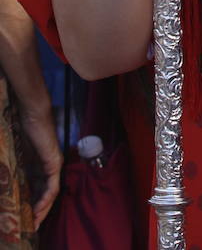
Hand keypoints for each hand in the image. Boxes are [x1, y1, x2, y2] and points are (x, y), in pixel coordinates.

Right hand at [19, 100, 61, 226]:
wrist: (31, 113)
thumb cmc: (20, 128)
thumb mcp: (14, 156)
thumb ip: (13, 170)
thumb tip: (3, 182)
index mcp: (37, 165)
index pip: (36, 190)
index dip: (29, 205)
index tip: (21, 219)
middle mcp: (48, 167)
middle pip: (44, 195)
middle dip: (36, 213)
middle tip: (28, 229)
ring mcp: (53, 165)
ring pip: (50, 194)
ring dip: (42, 210)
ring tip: (32, 224)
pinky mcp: (55, 163)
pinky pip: (52, 187)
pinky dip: (45, 200)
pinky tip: (37, 210)